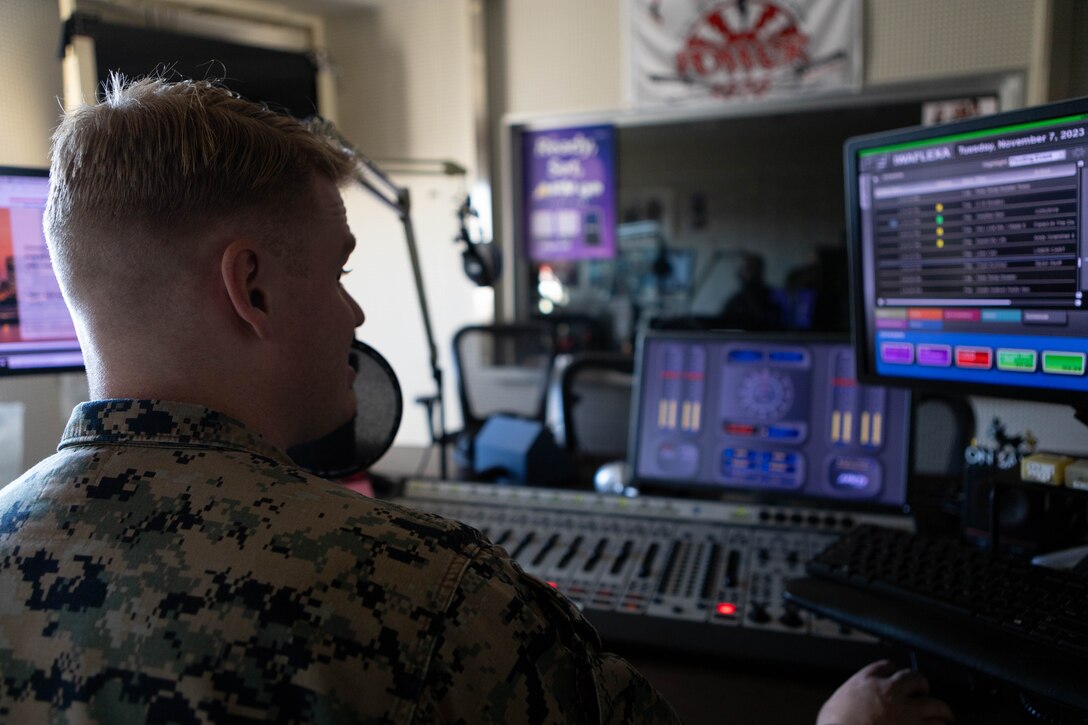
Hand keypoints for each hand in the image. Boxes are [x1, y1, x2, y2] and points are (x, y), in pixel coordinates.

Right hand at [816, 660, 954, 724]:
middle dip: (922, 686)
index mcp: (867, 681)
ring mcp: (907, 712)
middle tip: (924, 694)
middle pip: (916, 679)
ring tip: (944, 716)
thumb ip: (851, 699)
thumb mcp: (834, 706)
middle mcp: (890, 692)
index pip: (886, 666)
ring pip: (935, 704)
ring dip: (940, 711)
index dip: (892, 672)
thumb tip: (852, 705)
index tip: (895, 677)